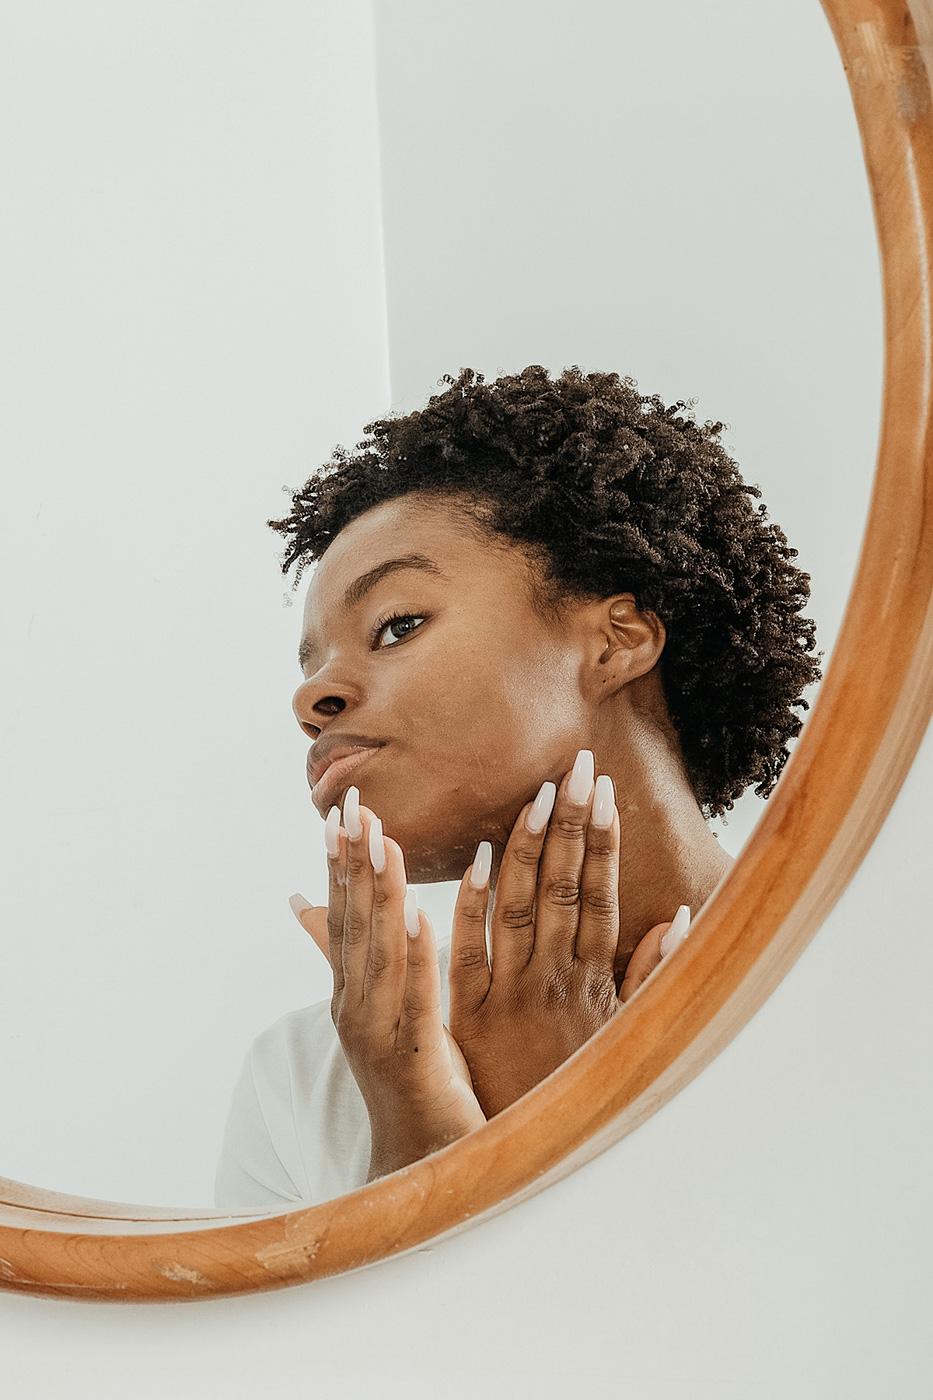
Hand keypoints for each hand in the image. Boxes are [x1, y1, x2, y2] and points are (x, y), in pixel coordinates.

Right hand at [290, 787, 484, 1181]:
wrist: (419, 1165)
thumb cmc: (409, 1080)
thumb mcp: (378, 1008)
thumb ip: (347, 956)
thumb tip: (301, 903)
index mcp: (352, 991)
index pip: (343, 915)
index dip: (339, 862)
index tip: (339, 810)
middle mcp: (356, 1006)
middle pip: (353, 922)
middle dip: (353, 862)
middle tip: (354, 805)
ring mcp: (379, 1031)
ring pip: (379, 949)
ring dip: (379, 892)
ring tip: (382, 840)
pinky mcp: (414, 1056)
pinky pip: (414, 994)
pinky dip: (413, 952)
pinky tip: (416, 912)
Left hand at [448, 749, 689, 1116]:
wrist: (525, 1159)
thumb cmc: (577, 1091)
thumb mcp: (625, 1037)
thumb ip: (650, 976)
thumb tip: (682, 915)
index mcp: (591, 981)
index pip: (599, 896)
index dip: (603, 842)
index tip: (606, 792)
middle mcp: (554, 979)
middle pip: (564, 888)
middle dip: (572, 824)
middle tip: (578, 765)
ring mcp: (511, 993)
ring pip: (521, 907)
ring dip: (528, 847)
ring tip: (538, 793)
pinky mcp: (470, 1015)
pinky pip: (469, 951)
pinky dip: (473, 904)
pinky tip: (477, 859)